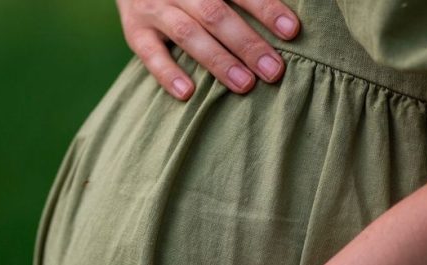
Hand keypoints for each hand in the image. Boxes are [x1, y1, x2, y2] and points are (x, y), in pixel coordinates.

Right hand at [116, 0, 299, 99]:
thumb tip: (285, 23)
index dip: (265, 8)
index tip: (292, 31)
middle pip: (214, 14)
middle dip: (247, 43)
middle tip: (273, 70)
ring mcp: (153, 8)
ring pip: (187, 34)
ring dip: (218, 60)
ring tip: (245, 84)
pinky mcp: (134, 30)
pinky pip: (150, 54)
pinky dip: (168, 73)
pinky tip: (188, 93)